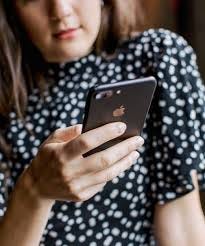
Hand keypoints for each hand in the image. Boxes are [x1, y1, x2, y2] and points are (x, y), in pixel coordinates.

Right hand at [25, 122, 143, 202]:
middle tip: (138, 139)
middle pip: (104, 159)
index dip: (106, 133)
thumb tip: (93, 125)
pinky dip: (114, 171)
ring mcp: (76, 186)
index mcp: (61, 154)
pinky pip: (103, 182)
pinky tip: (121, 163)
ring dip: (125, 162)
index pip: (87, 141)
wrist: (37, 187)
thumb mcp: (53, 139)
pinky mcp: (82, 196)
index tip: (122, 125)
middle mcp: (69, 171)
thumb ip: (71, 131)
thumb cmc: (47, 157)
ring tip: (135, 152)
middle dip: (124, 148)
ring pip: (108, 173)